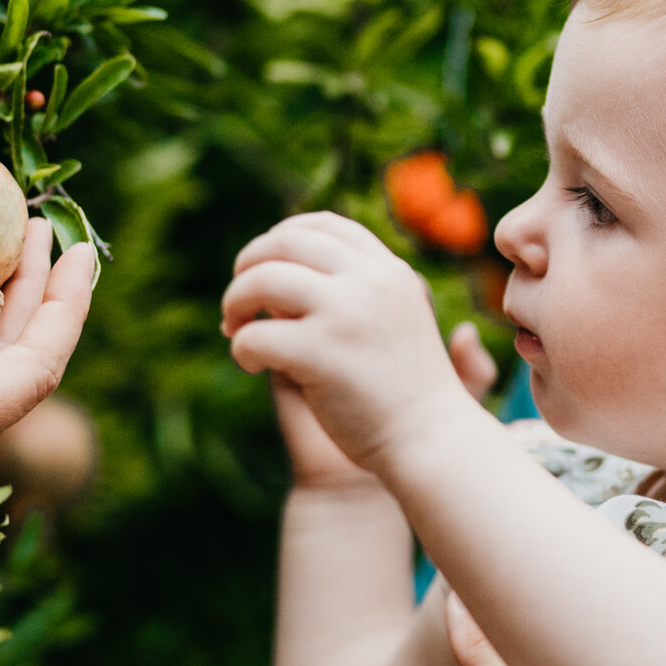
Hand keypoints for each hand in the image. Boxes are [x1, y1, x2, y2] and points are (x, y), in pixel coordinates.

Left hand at [224, 212, 475, 473]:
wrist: (431, 440)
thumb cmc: (403, 391)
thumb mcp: (387, 321)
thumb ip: (344, 293)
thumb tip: (271, 274)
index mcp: (390, 271)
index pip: (324, 225)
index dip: (282, 237)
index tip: (262, 264)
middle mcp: (370, 281)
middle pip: (284, 243)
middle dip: (248, 267)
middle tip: (237, 302)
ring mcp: (346, 313)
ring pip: (261, 280)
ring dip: (235, 303)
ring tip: (235, 330)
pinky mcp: (320, 352)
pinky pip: (254, 335)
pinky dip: (241, 349)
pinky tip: (252, 367)